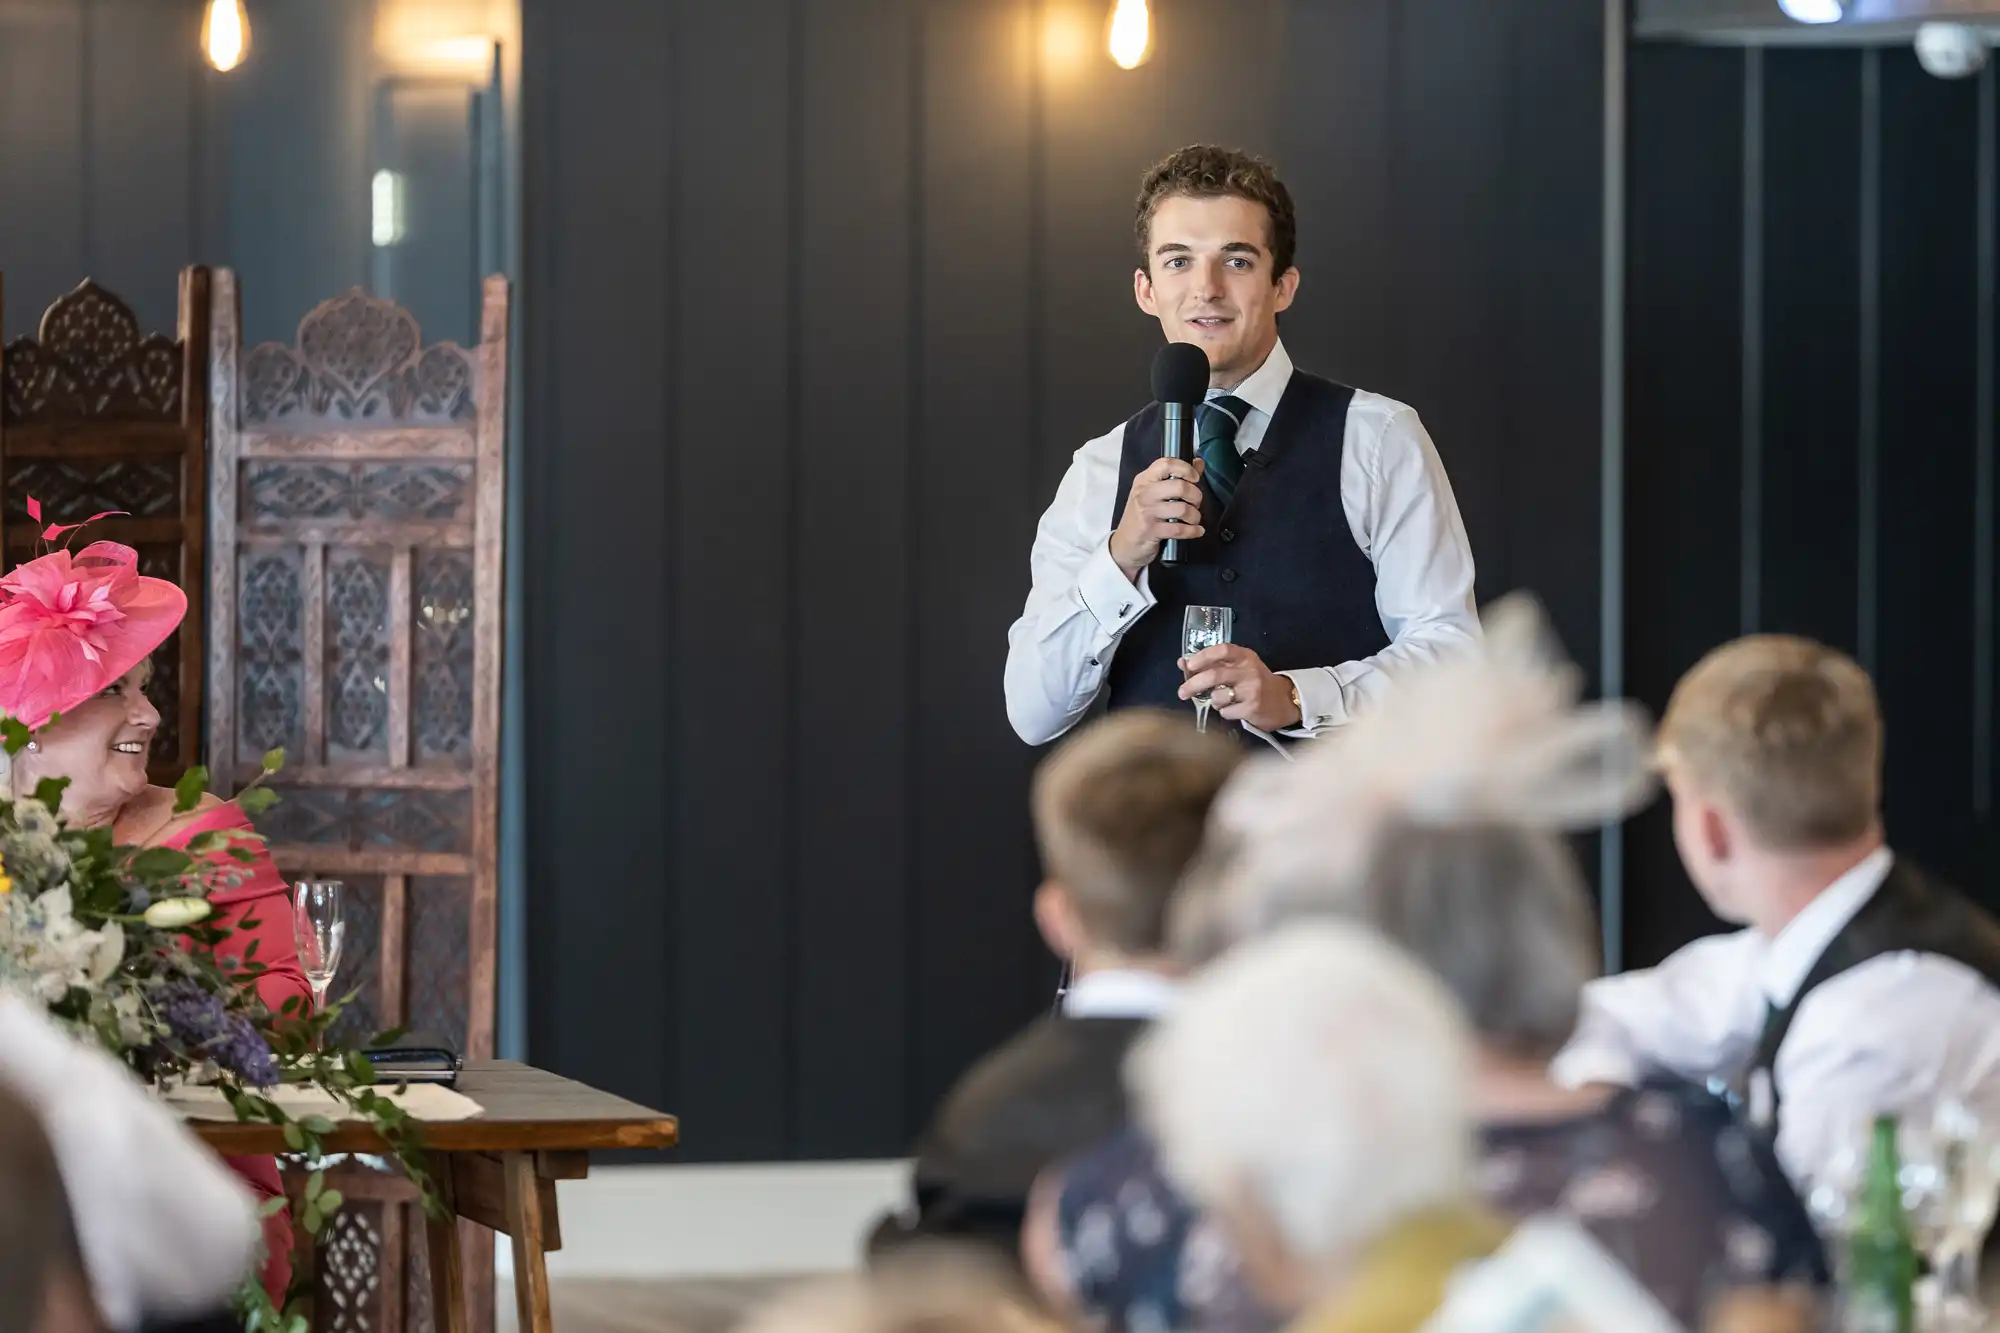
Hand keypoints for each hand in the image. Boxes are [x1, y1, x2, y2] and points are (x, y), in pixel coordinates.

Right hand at [1109, 456, 1206, 579]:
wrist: (1125, 544)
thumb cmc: (1142, 515)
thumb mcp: (1154, 493)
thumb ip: (1177, 477)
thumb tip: (1199, 463)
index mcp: (1144, 480)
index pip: (1166, 464)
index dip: (1186, 469)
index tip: (1195, 478)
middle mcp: (1144, 493)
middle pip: (1180, 487)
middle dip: (1196, 496)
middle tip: (1195, 503)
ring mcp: (1146, 512)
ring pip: (1182, 509)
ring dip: (1195, 516)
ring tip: (1193, 519)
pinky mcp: (1151, 530)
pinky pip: (1179, 529)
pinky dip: (1193, 531)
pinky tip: (1196, 530)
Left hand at [1177, 645, 1301, 731]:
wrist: (1286, 701)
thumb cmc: (1256, 682)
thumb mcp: (1239, 667)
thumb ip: (1214, 664)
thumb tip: (1182, 663)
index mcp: (1245, 656)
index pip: (1222, 650)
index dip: (1202, 656)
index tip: (1189, 665)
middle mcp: (1249, 671)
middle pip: (1214, 675)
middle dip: (1193, 685)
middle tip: (1182, 692)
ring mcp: (1251, 690)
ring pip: (1217, 697)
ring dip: (1213, 701)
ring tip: (1222, 700)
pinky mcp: (1252, 708)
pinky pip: (1225, 712)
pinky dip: (1224, 712)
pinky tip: (1235, 709)